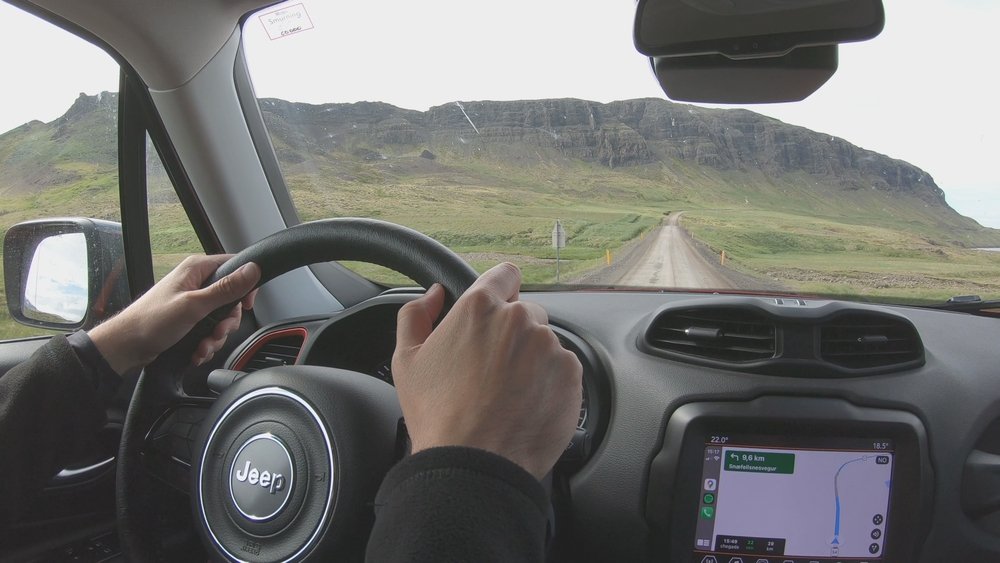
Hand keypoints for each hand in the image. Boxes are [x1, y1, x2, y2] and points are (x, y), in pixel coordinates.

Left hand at [88, 255, 260, 373]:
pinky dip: (206, 343)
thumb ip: (226, 289)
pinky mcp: (189, 319)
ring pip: (221, 318)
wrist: (126, 346)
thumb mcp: (194, 305)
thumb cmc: (151, 321)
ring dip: (216, 337)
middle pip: (231, 298)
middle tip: (217, 331)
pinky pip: (210, 329)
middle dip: (226, 322)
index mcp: (197, 269)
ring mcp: (192, 301)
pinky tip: (197, 350)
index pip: (235, 267)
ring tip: (202, 346)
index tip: (245, 305)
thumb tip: (252, 270)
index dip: (245, 287)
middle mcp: (196, 282)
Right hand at [392, 262, 582, 479]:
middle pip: (526, 312)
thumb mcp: (407, 360)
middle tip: (493, 368)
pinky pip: (563, 369)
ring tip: (508, 393)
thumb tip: (434, 294)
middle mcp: (520, 319)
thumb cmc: (438, 415)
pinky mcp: (571, 375)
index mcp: (480, 307)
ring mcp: (550, 347)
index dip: (499, 291)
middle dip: (513, 333)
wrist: (474, 463)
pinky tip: (525, 405)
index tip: (496, 311)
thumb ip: (416, 314)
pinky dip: (549, 383)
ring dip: (532, 359)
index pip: (505, 275)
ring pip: (545, 342)